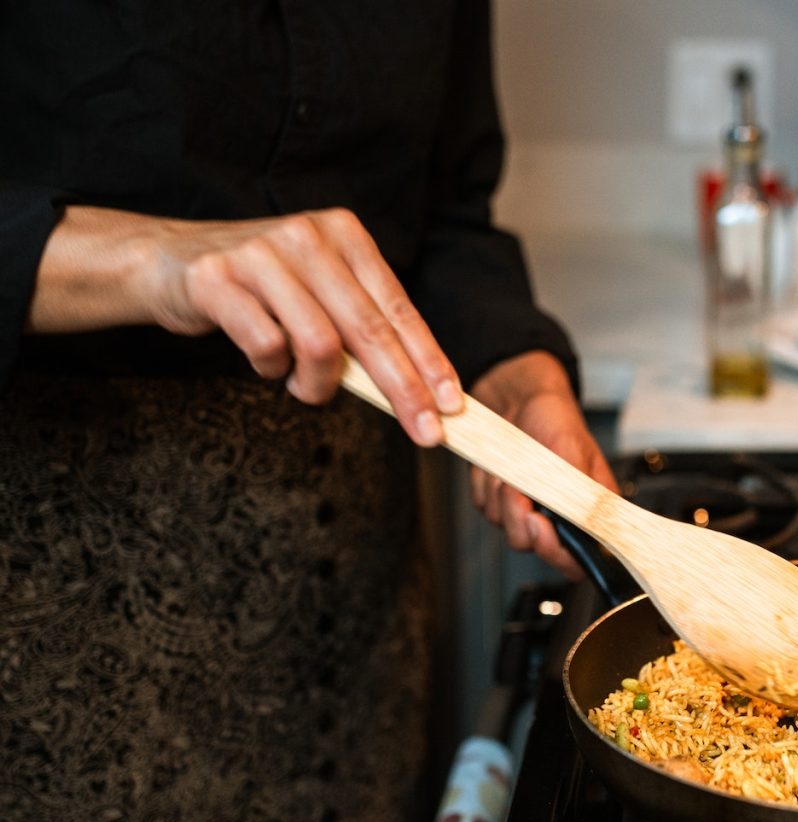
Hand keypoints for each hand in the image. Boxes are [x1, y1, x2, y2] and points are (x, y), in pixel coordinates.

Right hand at [28, 206, 462, 444]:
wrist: (171, 261)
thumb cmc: (260, 289)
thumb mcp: (320, 295)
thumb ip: (361, 328)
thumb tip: (418, 391)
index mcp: (345, 236)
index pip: (399, 310)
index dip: (429, 361)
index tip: (451, 405)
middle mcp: (309, 237)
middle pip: (371, 330)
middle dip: (404, 390)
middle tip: (424, 433)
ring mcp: (262, 254)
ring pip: (320, 343)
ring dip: (318, 385)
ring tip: (305, 390)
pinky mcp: (218, 278)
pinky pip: (267, 345)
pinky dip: (272, 369)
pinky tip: (266, 363)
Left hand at [469, 351, 617, 578]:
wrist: (520, 399)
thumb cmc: (555, 419)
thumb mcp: (573, 448)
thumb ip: (577, 488)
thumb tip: (581, 518)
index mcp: (586, 511)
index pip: (578, 559)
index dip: (559, 554)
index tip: (542, 527)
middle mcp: (557, 518)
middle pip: (536, 547)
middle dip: (522, 518)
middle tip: (519, 491)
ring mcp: (525, 512)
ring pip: (505, 527)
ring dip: (503, 496)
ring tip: (513, 467)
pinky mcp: (498, 503)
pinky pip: (485, 507)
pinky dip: (487, 485)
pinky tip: (499, 466)